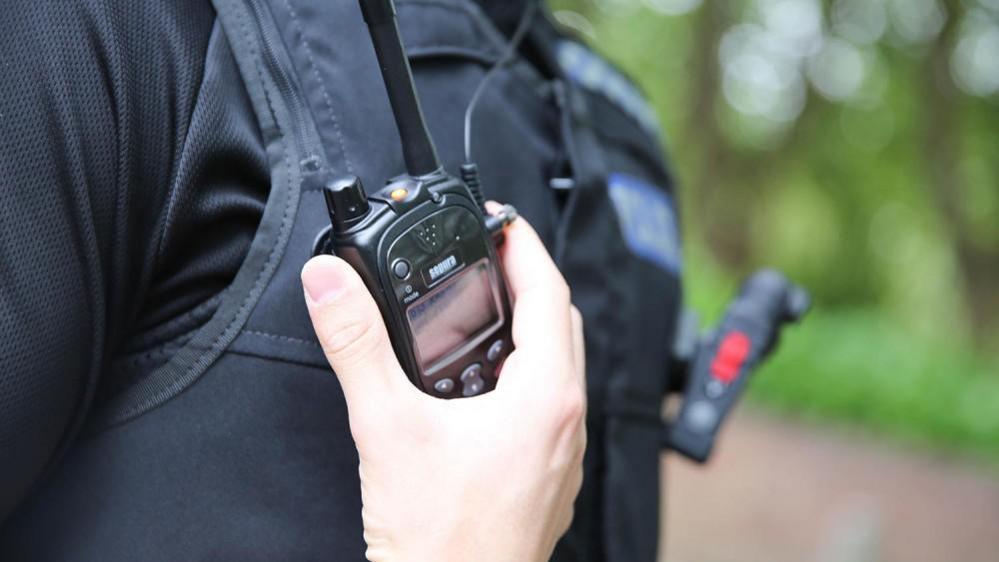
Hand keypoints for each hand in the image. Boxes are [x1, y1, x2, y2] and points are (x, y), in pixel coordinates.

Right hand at [301, 213, 585, 561]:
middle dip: (530, 282)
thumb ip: (357, 345)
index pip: (550, 292)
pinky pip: (550, 408)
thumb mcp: (386, 427)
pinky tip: (482, 391)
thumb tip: (331, 285)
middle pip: (562, 325)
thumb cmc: (440, 539)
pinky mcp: (547, 481)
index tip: (502, 221)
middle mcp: (567, 423)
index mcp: (546, 397)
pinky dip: (526, 378)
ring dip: (531, 331)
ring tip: (484, 315)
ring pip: (561, 369)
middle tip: (492, 261)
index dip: (526, 246)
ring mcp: (562, 455)